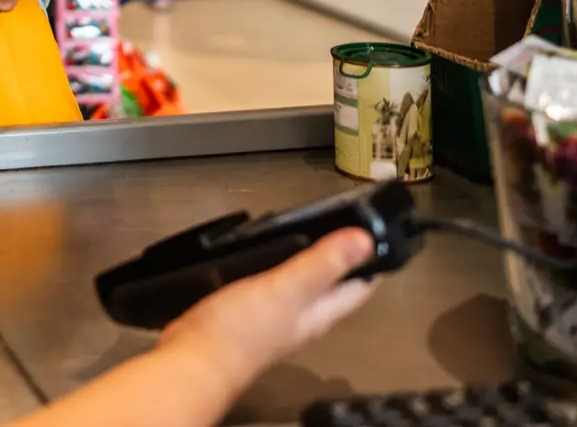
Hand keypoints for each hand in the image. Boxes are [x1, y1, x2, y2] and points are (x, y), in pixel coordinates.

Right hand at [157, 229, 377, 392]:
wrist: (196, 358)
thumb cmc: (243, 328)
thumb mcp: (286, 290)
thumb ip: (321, 264)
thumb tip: (365, 240)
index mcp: (320, 313)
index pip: (359, 286)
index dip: (374, 259)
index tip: (379, 227)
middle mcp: (304, 317)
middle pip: (334, 285)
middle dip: (342, 255)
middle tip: (344, 217)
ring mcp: (277, 317)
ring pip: (304, 284)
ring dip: (310, 258)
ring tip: (310, 225)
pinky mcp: (251, 313)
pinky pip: (275, 285)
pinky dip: (279, 265)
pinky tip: (268, 251)